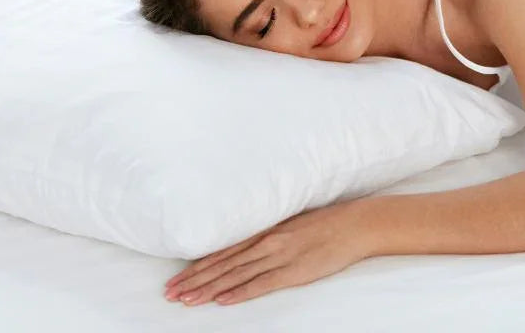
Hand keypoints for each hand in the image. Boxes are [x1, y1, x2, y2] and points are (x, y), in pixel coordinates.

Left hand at [163, 201, 370, 305]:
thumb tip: (246, 245)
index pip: (222, 251)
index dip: (196, 266)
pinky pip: (262, 283)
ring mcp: (279, 256)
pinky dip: (240, 292)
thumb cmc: (325, 223)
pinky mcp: (294, 271)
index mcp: (264, 230)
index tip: (175, 279)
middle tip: (170, 294)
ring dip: (209, 289)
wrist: (354, 225)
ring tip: (187, 300)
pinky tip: (223, 300)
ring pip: (235, 275)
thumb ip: (268, 234)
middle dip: (194, 280)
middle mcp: (266, 242)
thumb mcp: (290, 224)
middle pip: (222, 265)